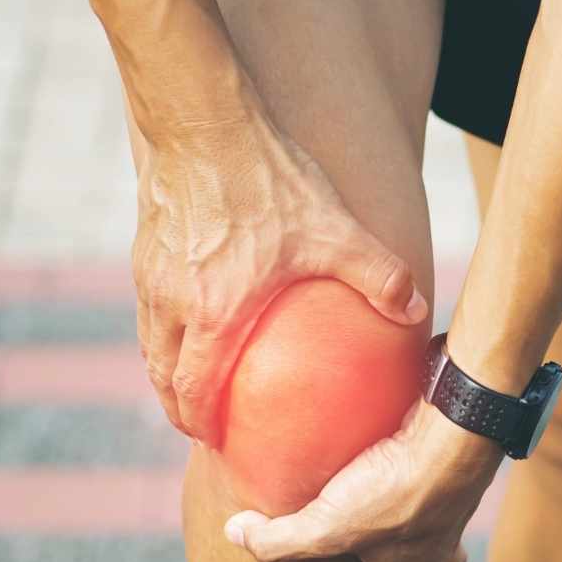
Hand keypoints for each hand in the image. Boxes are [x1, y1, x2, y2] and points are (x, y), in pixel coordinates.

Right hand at [131, 111, 427, 443]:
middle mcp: (170, 303)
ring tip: (193, 388)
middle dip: (179, 409)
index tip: (217, 444)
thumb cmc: (267, 178)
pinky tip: (190, 323)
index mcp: (211, 315)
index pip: (194, 392)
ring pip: (150, 342)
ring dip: (167, 372)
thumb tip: (418, 312)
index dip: (201, 426)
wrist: (199, 117)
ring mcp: (150, 275)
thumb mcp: (335, 231)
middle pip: (162, 375)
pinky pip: (148, 306)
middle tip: (204, 428)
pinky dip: (163, 330)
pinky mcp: (144, 247)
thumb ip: (380, 277)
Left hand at [221, 400, 503, 561]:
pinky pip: (445, 483)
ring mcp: (455, 508)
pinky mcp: (457, 469)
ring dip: (428, 523)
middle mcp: (441, 547)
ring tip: (396, 505)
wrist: (454, 440)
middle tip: (402, 559)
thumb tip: (236, 535)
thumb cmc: (393, 493)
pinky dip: (427, 479)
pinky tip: (400, 458)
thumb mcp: (327, 526)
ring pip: (448, 527)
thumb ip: (278, 541)